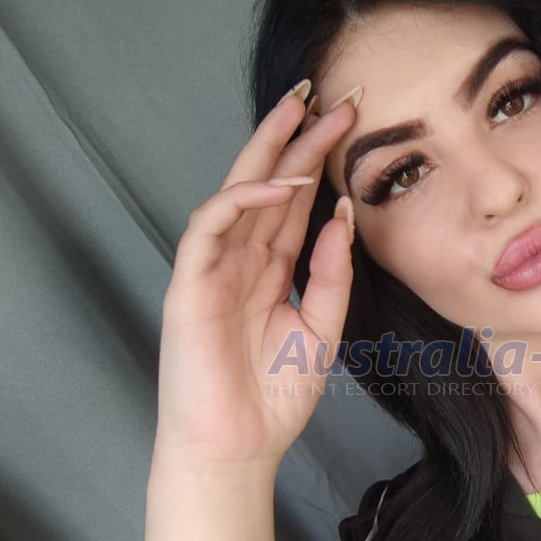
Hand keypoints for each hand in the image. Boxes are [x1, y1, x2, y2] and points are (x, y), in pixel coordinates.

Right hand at [153, 82, 360, 469]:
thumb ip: (332, 274)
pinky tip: (278, 181)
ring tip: (305, 112)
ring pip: (239, 190)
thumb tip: (343, 216)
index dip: (319, 160)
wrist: (239, 446)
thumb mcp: (322, 328)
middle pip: (269, 182)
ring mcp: (212, 266)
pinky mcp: (189, 281)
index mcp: (270, 269)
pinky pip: (211, 224)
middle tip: (332, 94)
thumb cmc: (274, 395)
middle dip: (297, 135)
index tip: (352, 122)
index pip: (295, 201)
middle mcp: (241, 258)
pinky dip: (243, 198)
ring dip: (270, 150)